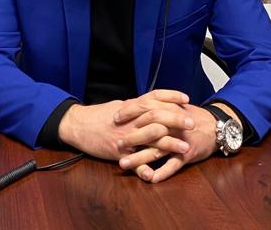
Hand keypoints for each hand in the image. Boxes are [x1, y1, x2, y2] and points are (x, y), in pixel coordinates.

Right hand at [57, 90, 192, 160]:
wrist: (77, 125)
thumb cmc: (98, 116)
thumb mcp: (119, 106)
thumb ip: (136, 106)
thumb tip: (152, 103)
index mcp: (131, 107)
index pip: (154, 97)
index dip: (171, 96)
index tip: (186, 98)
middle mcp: (131, 120)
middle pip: (157, 116)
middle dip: (176, 119)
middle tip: (192, 122)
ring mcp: (125, 136)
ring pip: (151, 138)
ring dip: (169, 144)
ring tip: (185, 148)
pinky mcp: (118, 152)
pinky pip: (134, 161)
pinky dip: (143, 168)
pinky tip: (154, 174)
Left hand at [116, 101, 233, 182]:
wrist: (216, 127)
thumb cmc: (191, 117)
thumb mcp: (175, 106)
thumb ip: (156, 107)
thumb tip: (134, 105)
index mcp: (169, 110)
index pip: (145, 108)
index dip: (129, 112)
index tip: (115, 118)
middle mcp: (173, 124)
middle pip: (149, 129)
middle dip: (131, 137)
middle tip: (117, 144)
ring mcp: (180, 140)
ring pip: (157, 150)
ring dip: (139, 158)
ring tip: (124, 164)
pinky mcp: (188, 153)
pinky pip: (174, 164)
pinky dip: (163, 172)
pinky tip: (150, 178)